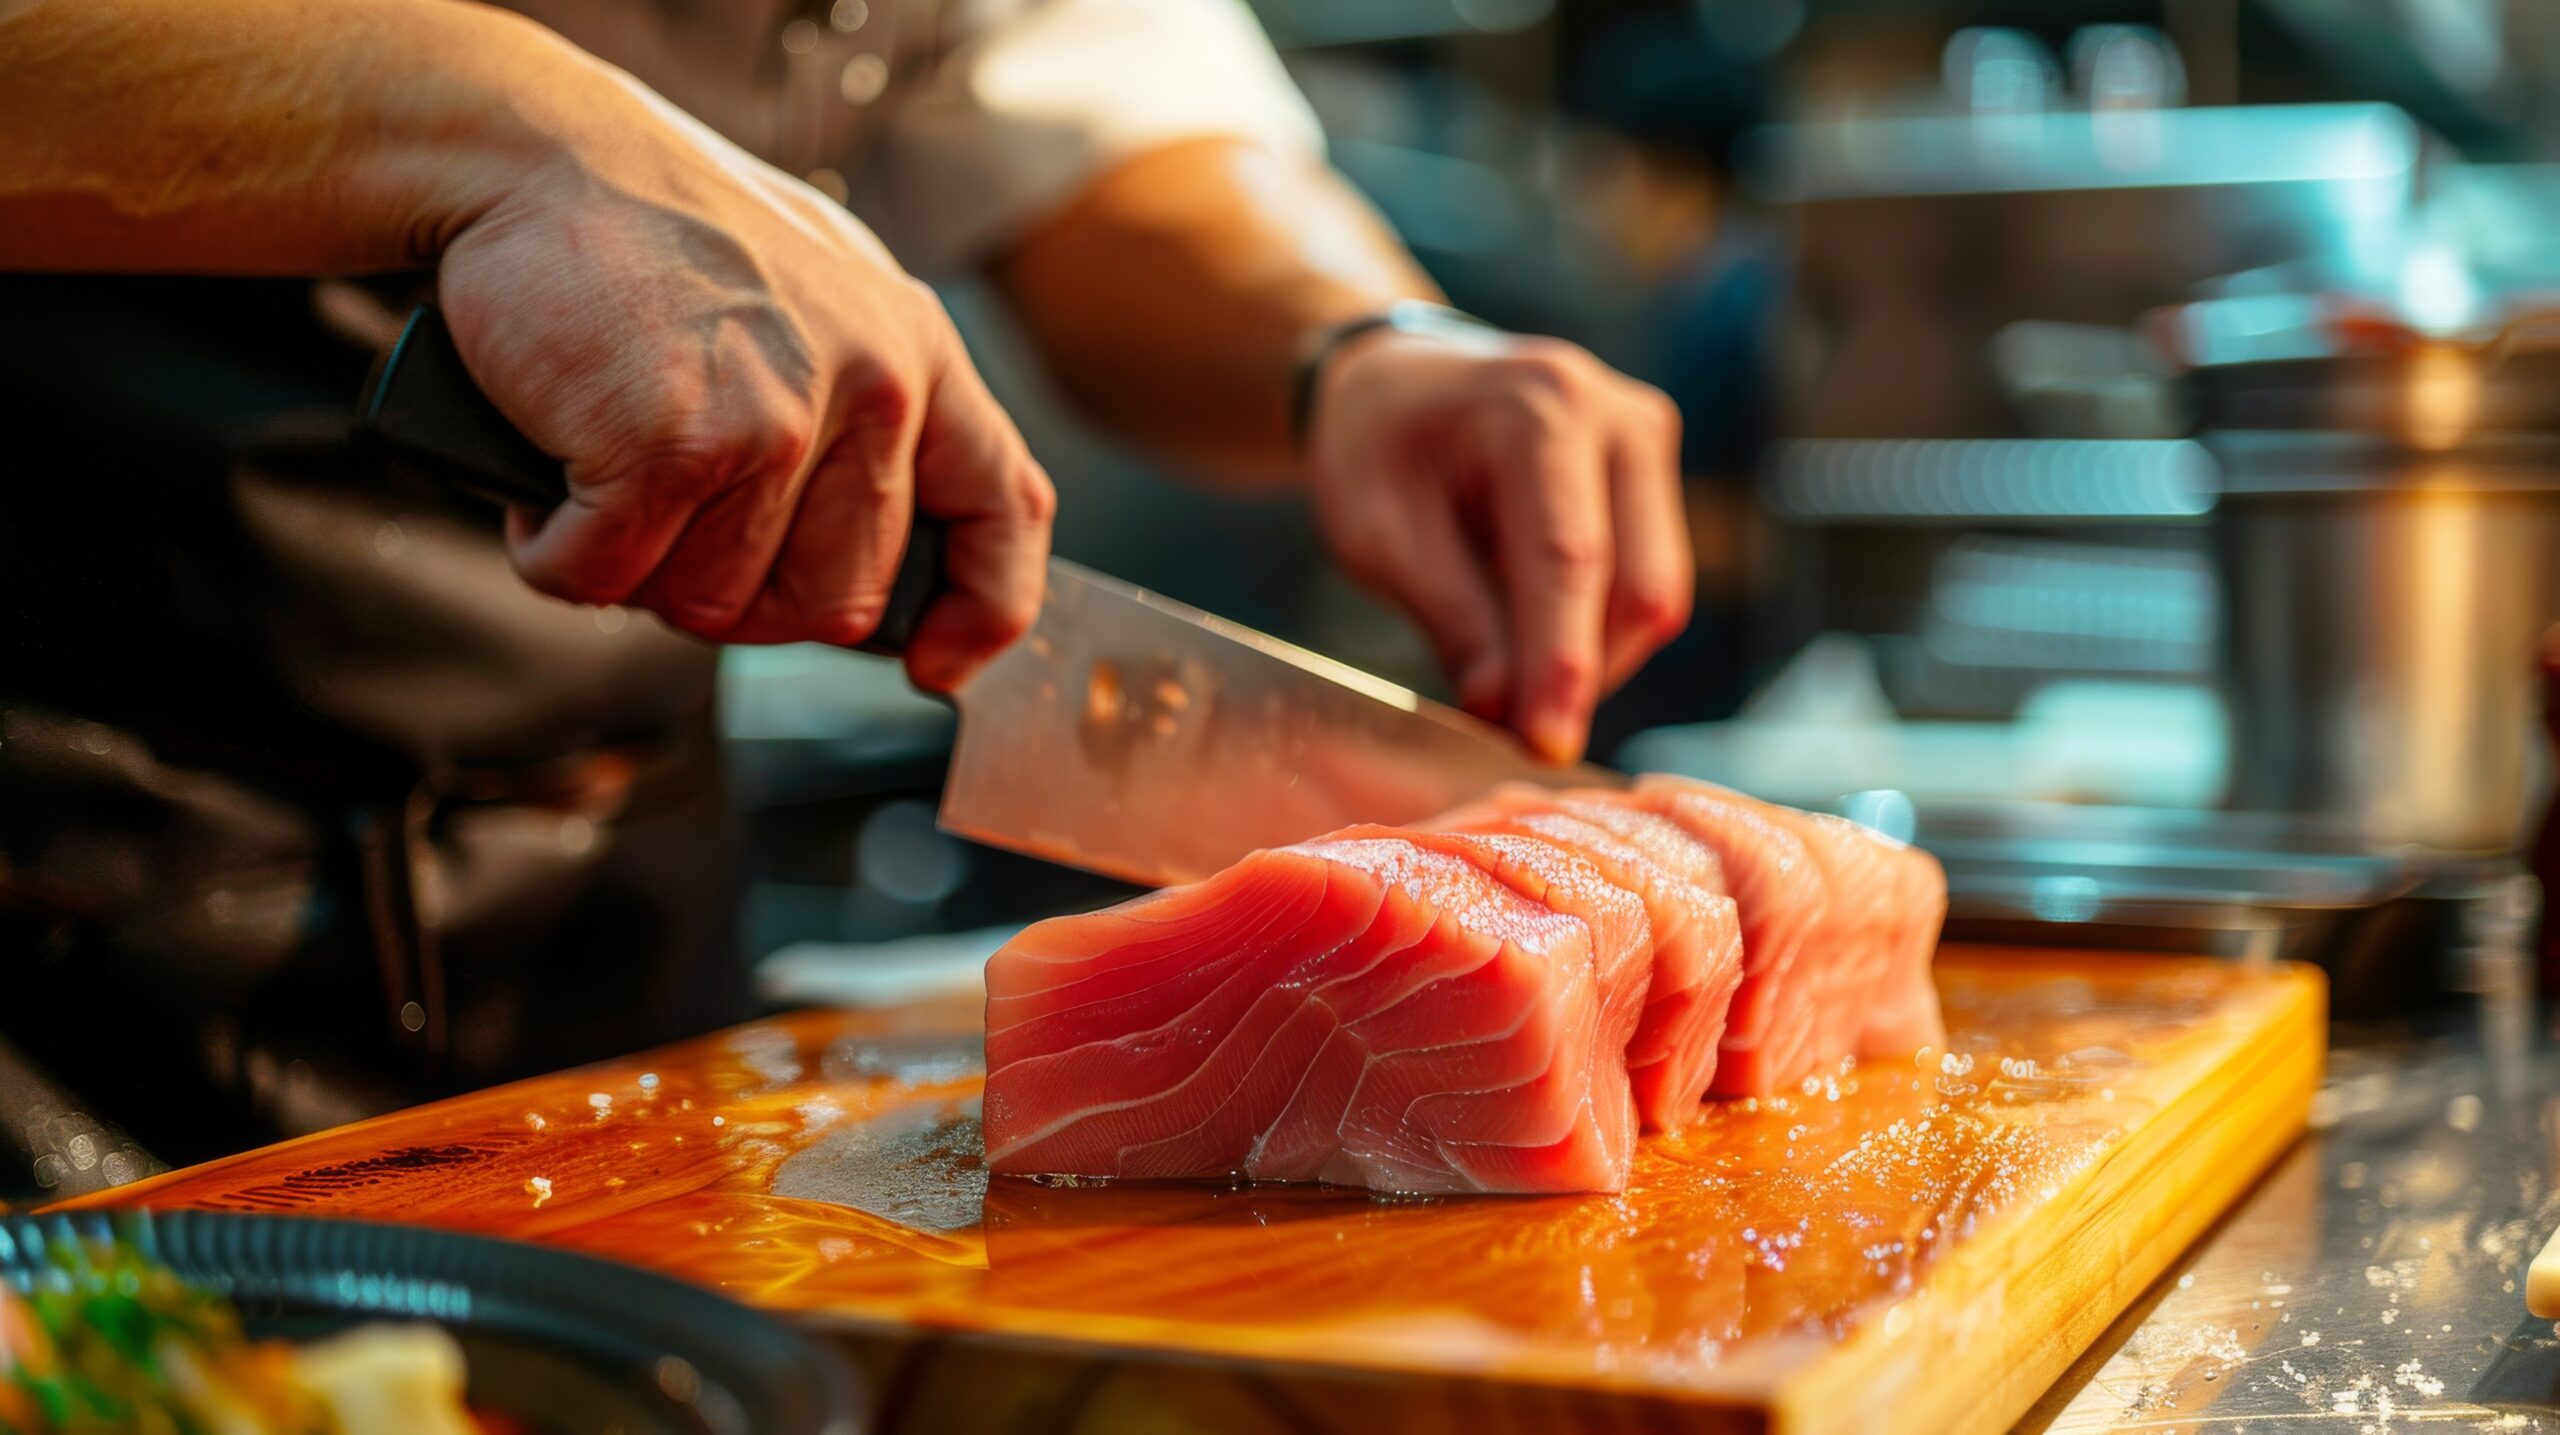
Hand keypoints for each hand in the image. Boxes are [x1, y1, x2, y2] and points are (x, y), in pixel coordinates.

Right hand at [433, 79, 1054, 690]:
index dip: (982, 611)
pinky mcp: (670, 446)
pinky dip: (556, 552)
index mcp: (918, 352)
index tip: (940, 663)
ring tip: (603, 473)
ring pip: (708, 602)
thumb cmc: (658, 230)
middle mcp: (870, 387)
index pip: (1003, 508)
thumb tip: (873, 540)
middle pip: (831, 599)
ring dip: (635, 570)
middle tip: (670, 527)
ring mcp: (775, 420)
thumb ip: (862, 404)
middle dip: (737, 596)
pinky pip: (606, 578)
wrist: (534, 153)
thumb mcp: (817, 295)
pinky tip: (549, 482)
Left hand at [1303, 328, 1691, 762]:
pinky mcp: (1654, 482)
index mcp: (1542, 407)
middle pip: (1637, 587)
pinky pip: (1645, 585)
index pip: (1569, 560)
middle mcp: (1620, 418)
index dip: (1561, 664)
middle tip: (1508, 733)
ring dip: (1592, 662)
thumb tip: (1504, 710)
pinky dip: (1597, 636)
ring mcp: (1648, 446)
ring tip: (1507, 682)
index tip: (1547, 745)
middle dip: (1581, 675)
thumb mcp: (1378, 533)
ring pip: (1653, 597)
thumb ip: (1451, 617)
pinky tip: (1533, 647)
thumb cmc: (1375, 448)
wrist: (1397, 382)